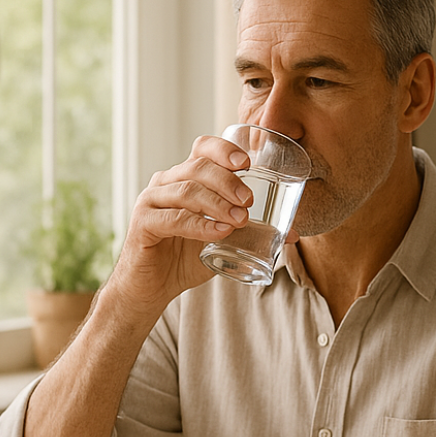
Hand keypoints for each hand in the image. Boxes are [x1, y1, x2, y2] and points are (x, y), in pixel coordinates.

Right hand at [106, 135, 257, 311]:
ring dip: (217, 204)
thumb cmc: (187, 257)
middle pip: (198, 167)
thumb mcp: (224, 240)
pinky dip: (200, 225)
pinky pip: (173, 219)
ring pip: (186, 190)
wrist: (153, 287)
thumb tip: (292, 234)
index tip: (247, 163)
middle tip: (249, 201)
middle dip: (228, 181)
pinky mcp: (142, 224)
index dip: (224, 150)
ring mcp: (151, 201)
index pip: (203, 149)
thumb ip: (252, 232)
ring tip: (240, 220)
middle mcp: (167, 183)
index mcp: (186, 178)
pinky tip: (219, 232)